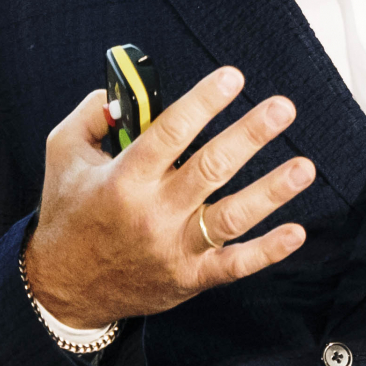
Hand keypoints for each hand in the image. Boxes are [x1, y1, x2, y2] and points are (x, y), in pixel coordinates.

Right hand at [21, 66, 313, 328]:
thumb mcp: (62, 156)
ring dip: (271, 191)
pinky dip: (267, 251)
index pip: (170, 132)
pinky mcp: (190, 277)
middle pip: (210, 168)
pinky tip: (296, 232)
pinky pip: (234, 265)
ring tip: (303, 168)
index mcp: (123, 178)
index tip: (233, 77)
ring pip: (231, 216)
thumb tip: (121, 92)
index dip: (204, 102)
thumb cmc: (68, 214)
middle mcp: (153, 212)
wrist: (61, 288)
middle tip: (283, 109)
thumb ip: (90, 117)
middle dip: (250, 136)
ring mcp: (174, 247)